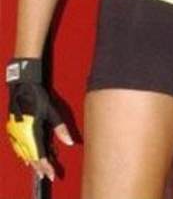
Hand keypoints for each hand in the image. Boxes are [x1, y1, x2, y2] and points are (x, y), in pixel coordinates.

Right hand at [6, 58, 73, 180]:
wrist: (21, 87)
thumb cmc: (37, 96)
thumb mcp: (51, 111)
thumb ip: (60, 128)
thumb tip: (70, 142)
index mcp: (31, 133)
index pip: (40, 156)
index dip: (46, 167)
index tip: (52, 174)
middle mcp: (21, 136)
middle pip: (31, 158)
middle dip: (39, 168)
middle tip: (47, 175)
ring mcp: (15, 134)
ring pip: (23, 154)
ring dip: (32, 163)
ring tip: (39, 170)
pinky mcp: (12, 130)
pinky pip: (17, 148)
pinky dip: (24, 155)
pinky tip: (27, 158)